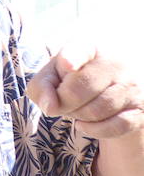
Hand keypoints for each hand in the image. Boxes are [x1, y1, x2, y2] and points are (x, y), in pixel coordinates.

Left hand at [28, 45, 143, 138]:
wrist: (114, 84)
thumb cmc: (76, 76)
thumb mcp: (54, 73)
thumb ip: (42, 85)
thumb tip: (49, 106)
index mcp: (89, 46)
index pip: (80, 50)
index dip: (71, 58)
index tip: (65, 64)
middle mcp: (115, 62)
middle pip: (79, 89)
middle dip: (63, 102)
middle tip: (62, 102)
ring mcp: (131, 86)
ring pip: (96, 111)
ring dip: (78, 116)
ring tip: (76, 109)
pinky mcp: (140, 109)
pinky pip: (114, 127)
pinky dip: (94, 130)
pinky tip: (84, 123)